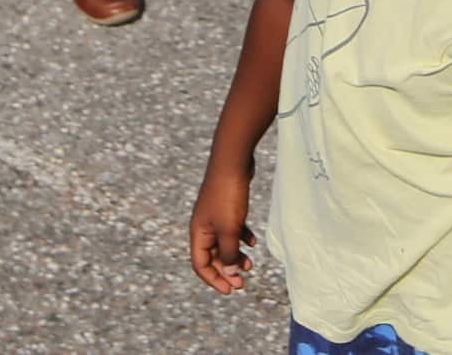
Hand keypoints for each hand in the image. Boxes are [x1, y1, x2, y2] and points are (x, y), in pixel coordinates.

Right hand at [190, 164, 255, 294]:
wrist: (233, 161)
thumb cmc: (228, 196)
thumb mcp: (229, 229)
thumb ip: (229, 253)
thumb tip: (230, 273)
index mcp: (198, 233)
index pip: (200, 265)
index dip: (214, 279)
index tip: (231, 290)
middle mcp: (204, 226)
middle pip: (212, 256)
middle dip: (227, 270)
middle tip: (243, 281)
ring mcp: (215, 215)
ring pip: (224, 243)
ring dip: (236, 256)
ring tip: (251, 264)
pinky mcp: (226, 206)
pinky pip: (232, 229)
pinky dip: (241, 237)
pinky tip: (253, 241)